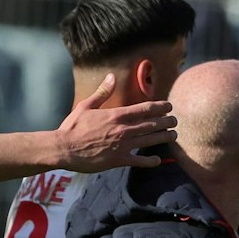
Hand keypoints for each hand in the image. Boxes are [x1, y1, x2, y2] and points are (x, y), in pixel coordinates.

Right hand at [47, 74, 176, 169]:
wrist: (63, 148)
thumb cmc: (72, 127)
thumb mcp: (86, 105)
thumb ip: (102, 92)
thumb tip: (111, 76)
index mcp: (117, 115)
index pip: (145, 109)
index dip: (160, 107)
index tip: (169, 106)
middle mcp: (123, 130)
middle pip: (152, 124)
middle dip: (167, 122)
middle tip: (175, 121)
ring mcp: (122, 146)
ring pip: (150, 140)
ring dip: (164, 137)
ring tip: (173, 135)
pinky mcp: (118, 160)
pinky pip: (138, 161)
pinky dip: (150, 161)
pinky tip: (157, 160)